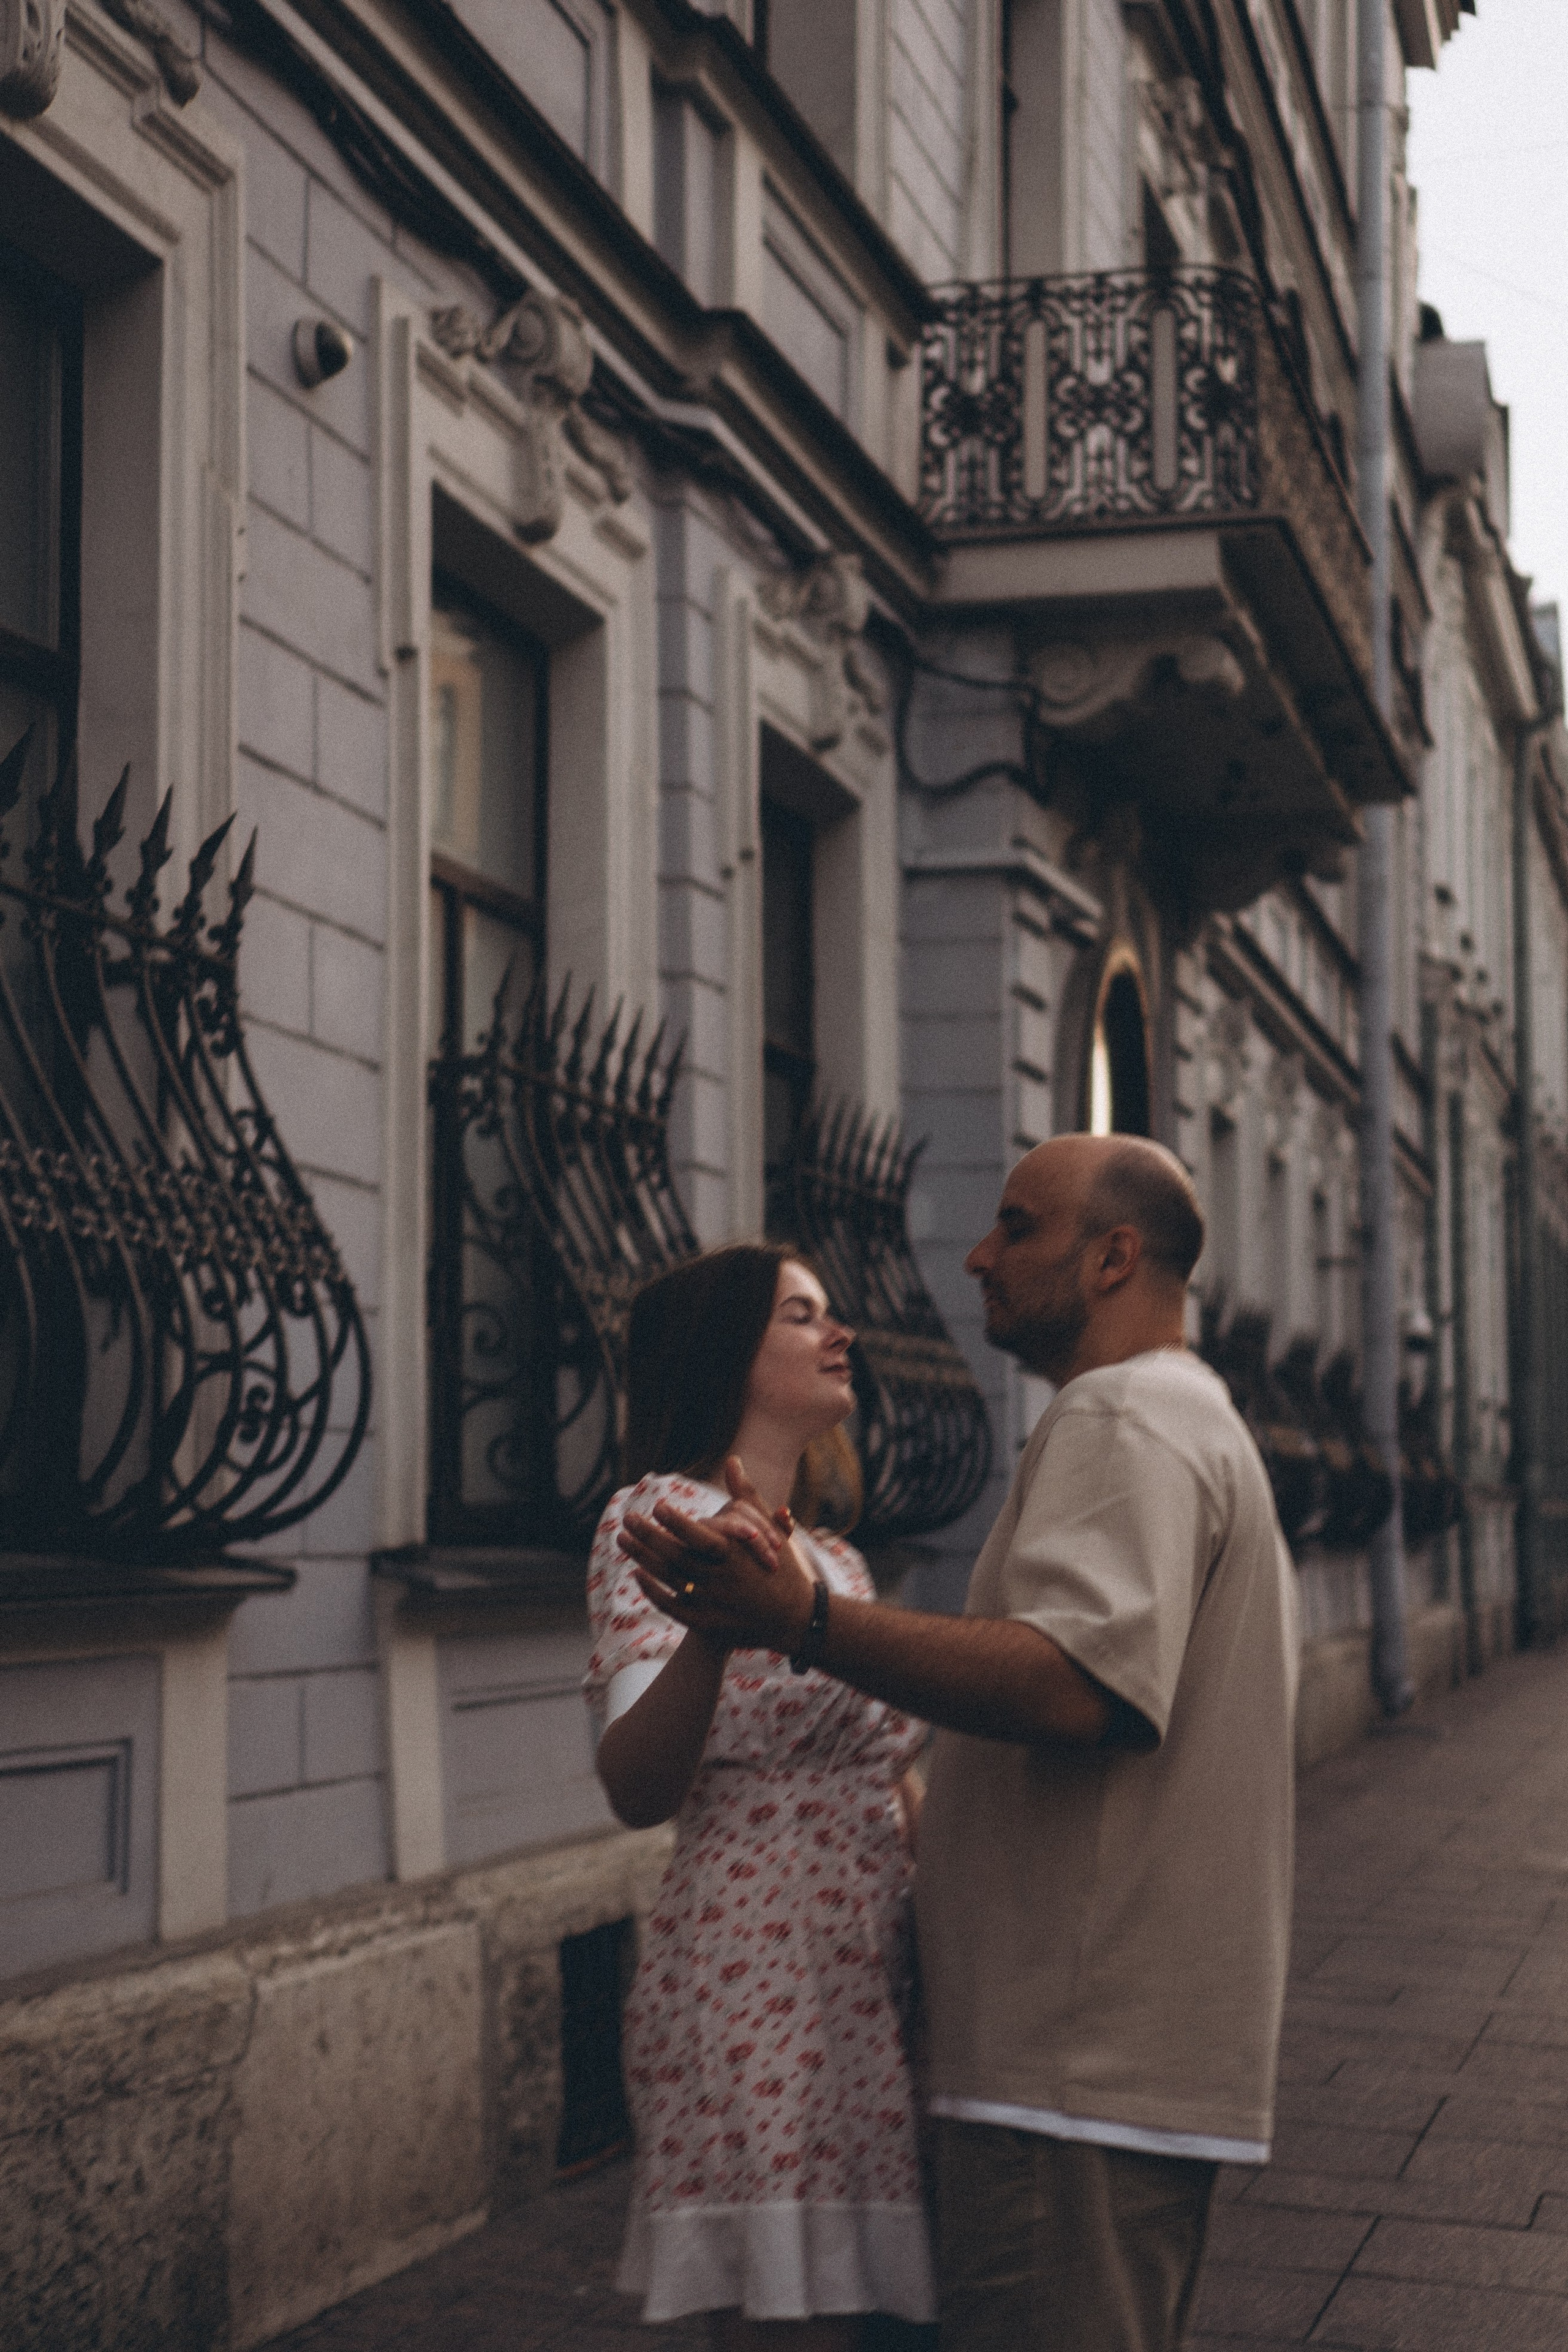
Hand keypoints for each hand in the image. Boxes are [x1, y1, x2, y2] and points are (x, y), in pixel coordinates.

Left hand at [620, 1456, 817, 1652]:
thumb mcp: (769, 1531)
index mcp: (739, 1556)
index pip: (701, 1537)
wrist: (796, 1619)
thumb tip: (732, 1460)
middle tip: (626, 1518)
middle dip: (648, 1537)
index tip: (656, 1505)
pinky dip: (652, 1590)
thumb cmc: (783, 1567)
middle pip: (677, 1557)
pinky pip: (672, 1606)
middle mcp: (723, 1580)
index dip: (678, 1522)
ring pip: (670, 1580)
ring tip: (622, 1539)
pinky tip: (637, 1574)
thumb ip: (747, 1496)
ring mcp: (713, 1604)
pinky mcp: (707, 1625)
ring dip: (643, 1558)